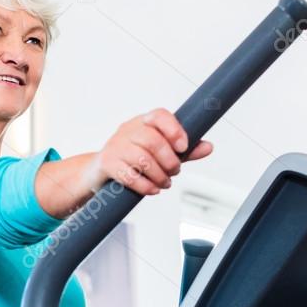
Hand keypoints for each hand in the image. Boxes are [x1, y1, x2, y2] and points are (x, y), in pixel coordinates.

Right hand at [83, 109, 212, 194]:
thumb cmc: (131, 161)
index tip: (183, 147)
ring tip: (165, 182)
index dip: (174, 130)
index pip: (159, 116)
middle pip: (152, 140)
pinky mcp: (106, 164)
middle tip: (174, 171)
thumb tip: (209, 147)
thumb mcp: (159, 154)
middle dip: (169, 160)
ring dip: (159, 175)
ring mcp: (114, 146)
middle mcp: (127, 130)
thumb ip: (183, 151)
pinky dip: (145, 185)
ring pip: (141, 158)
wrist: (97, 174)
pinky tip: (153, 189)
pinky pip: (128, 175)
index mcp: (142, 123)